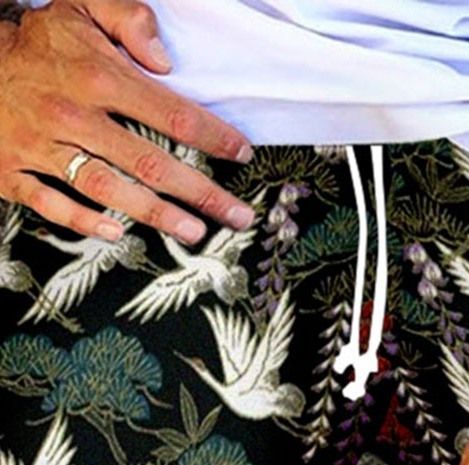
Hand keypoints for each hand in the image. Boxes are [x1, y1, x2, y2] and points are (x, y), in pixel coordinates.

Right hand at [0, 0, 254, 242]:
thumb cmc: (37, 43)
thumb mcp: (80, 6)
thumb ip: (127, 18)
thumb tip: (165, 58)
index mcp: (97, 76)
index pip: (171, 113)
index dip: (212, 136)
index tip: (242, 152)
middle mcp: (74, 115)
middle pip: (150, 163)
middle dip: (200, 193)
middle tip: (236, 214)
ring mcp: (44, 147)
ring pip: (109, 189)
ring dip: (156, 215)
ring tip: (194, 232)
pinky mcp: (15, 171)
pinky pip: (53, 204)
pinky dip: (84, 221)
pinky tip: (116, 234)